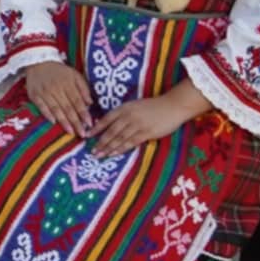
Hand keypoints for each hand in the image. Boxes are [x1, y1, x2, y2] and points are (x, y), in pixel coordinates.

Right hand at [25, 61, 93, 136]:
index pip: (78, 101)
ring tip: (71, 132)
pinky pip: (41, 106)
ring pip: (56, 109)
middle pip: (68, 107)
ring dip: (63, 121)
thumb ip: (83, 88)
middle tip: (82, 134)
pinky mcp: (34, 95)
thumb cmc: (59, 71)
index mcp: (68, 84)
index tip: (89, 124)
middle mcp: (57, 88)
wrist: (38, 62)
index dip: (84, 113)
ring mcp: (44, 92)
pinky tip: (53, 122)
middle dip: (75, 122)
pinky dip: (47, 114)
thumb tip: (90, 103)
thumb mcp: (74, 75)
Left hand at [89, 85, 209, 157]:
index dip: (96, 128)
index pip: (106, 119)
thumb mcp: (135, 105)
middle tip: (91, 151)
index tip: (87, 135)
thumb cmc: (154, 106)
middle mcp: (128, 116)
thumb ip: (124, 113)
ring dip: (108, 148)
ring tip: (99, 155)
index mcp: (124, 108)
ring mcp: (137, 125)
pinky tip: (113, 154)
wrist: (172, 106)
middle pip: (111, 131)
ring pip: (119, 138)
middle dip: (100, 142)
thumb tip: (111, 124)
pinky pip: (130, 142)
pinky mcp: (146, 133)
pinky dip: (120, 149)